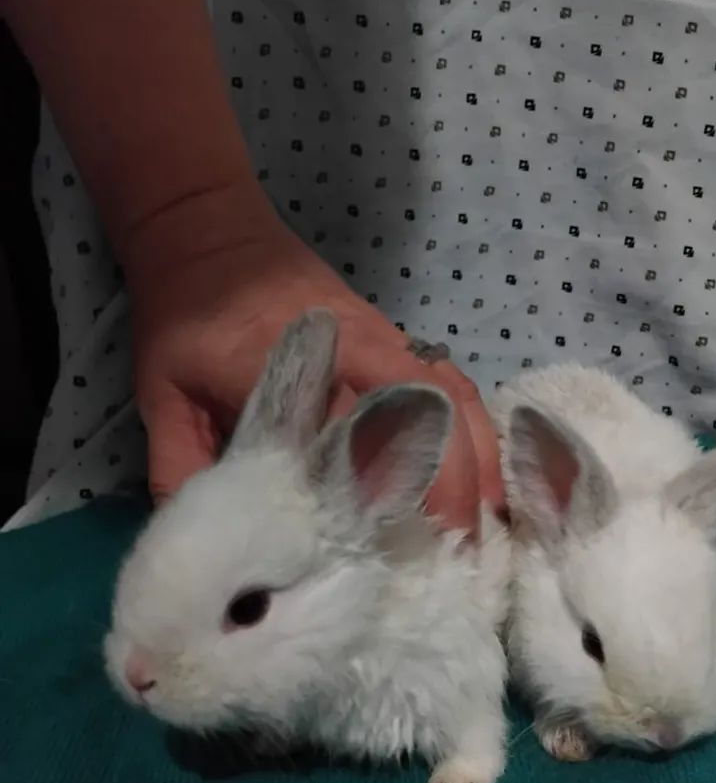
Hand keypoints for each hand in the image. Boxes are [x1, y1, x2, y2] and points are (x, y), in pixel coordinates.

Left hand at [122, 187, 502, 534]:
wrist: (206, 231)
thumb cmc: (184, 316)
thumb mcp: (162, 395)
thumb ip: (181, 466)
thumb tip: (206, 542)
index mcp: (296, 367)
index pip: (354, 432)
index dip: (385, 489)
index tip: (401, 545)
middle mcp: (356, 348)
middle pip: (428, 412)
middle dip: (454, 481)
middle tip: (461, 550)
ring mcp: (383, 338)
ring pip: (453, 395)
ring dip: (478, 456)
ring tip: (485, 522)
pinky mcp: (393, 337)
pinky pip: (450, 383)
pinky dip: (473, 428)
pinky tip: (481, 474)